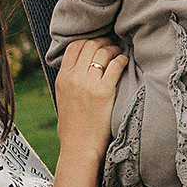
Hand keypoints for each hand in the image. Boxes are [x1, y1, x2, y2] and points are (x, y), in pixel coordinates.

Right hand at [54, 37, 125, 157]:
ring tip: (119, 52)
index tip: (97, 42)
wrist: (79, 146)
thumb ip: (69, 78)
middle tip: (111, 44)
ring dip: (114, 49)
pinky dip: (122, 59)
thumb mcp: (62, 97)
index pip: (74, 46)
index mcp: (62, 78)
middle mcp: (74, 78)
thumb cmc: (73, 125)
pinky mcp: (104, 91)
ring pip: (103, 52)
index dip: (88, 40)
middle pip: (90, 45)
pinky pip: (116, 65)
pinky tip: (124, 61)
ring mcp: (89, 84)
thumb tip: (80, 64)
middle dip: (103, 41)